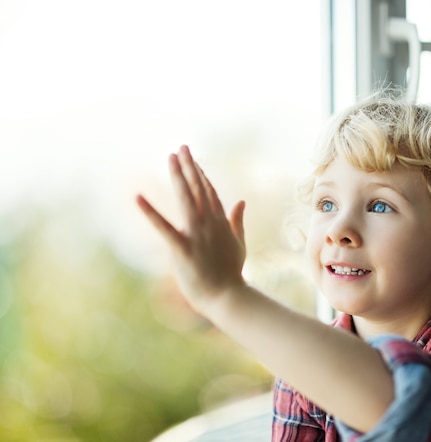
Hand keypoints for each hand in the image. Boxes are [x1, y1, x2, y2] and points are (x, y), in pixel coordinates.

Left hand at [136, 145, 246, 313]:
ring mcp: (197, 234)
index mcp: (220, 222)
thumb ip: (237, 220)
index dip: (200, 174)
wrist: (227, 297)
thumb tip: (242, 200)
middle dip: (190, 166)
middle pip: (199, 188)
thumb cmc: (231, 272)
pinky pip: (163, 227)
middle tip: (181, 147)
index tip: (192, 159)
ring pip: (186, 199)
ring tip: (171, 157)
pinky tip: (137, 197)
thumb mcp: (238, 242)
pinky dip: (150, 212)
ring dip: (178, 176)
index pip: (209, 192)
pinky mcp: (182, 248)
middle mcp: (209, 223)